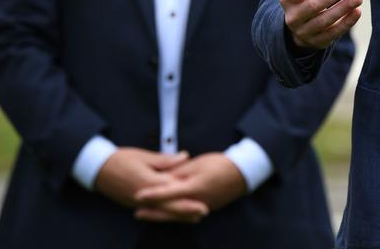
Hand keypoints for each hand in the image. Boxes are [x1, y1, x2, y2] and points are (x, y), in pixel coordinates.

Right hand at [94, 147, 207, 221]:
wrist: (98, 169)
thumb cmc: (121, 159)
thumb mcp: (144, 156)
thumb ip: (166, 160)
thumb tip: (185, 156)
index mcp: (149, 182)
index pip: (173, 192)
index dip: (188, 197)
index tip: (203, 200)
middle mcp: (144, 196)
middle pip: (169, 206)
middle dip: (187, 210)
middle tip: (204, 212)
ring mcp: (138, 203)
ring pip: (161, 211)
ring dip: (178, 214)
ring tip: (194, 217)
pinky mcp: (133, 204)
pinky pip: (152, 211)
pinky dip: (165, 213)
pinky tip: (173, 214)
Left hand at [133, 153, 247, 220]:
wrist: (243, 173)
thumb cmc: (221, 164)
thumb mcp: (198, 164)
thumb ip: (180, 171)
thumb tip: (165, 177)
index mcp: (194, 187)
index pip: (169, 192)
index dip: (152, 195)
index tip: (137, 196)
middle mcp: (197, 201)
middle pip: (171, 209)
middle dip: (153, 212)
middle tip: (136, 212)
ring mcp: (203, 206)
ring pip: (178, 215)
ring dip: (162, 215)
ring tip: (146, 214)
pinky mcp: (207, 207)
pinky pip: (187, 214)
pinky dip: (175, 214)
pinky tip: (166, 214)